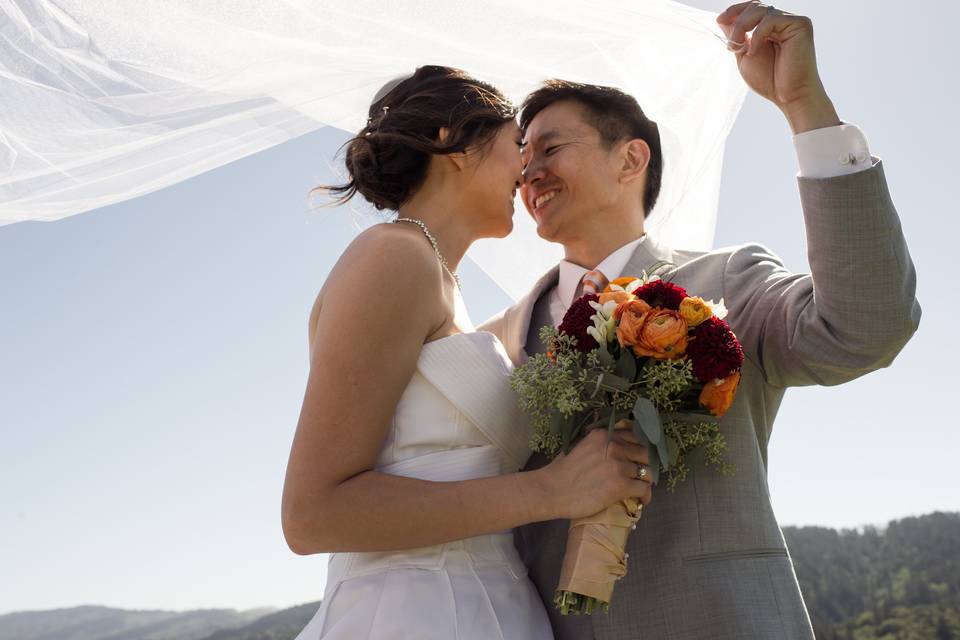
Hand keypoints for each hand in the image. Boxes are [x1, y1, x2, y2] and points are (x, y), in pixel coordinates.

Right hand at [540, 422, 652, 519]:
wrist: (551, 491)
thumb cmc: (561, 471)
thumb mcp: (579, 444)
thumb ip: (597, 440)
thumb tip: (610, 436)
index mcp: (604, 435)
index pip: (635, 435)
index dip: (640, 447)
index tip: (640, 456)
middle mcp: (614, 447)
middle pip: (646, 453)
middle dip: (646, 464)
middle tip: (642, 474)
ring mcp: (618, 466)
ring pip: (648, 472)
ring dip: (646, 481)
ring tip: (640, 489)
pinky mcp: (620, 486)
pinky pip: (645, 489)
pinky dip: (645, 496)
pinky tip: (640, 501)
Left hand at [717, 2, 840, 132]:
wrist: (789, 96)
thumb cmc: (769, 80)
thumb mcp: (744, 55)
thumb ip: (736, 36)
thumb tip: (722, 18)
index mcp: (770, 28)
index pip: (752, 8)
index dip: (735, 10)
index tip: (720, 19)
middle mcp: (783, 21)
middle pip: (755, 5)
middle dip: (737, 21)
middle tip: (731, 44)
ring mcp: (792, 22)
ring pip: (762, 9)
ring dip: (743, 27)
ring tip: (740, 49)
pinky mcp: (801, 24)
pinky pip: (771, 19)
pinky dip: (758, 34)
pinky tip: (755, 52)